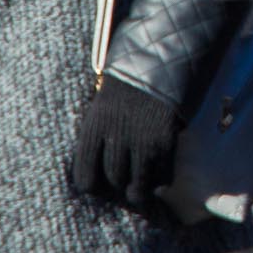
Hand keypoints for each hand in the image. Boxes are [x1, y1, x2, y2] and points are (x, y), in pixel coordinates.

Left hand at [71, 74, 179, 208]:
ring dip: (140, 192)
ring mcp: (143, 139)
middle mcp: (116, 136)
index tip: (101, 186)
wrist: (160, 60)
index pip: (85, 177)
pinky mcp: (167, 139)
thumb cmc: (126, 86)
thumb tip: (99, 172)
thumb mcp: (102, 107)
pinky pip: (164, 175)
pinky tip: (161, 177)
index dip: (93, 187)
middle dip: (119, 189)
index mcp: (94, 127)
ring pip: (139, 186)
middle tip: (125, 188)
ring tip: (143, 191)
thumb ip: (98, 138)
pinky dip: (162, 181)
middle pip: (114, 181)